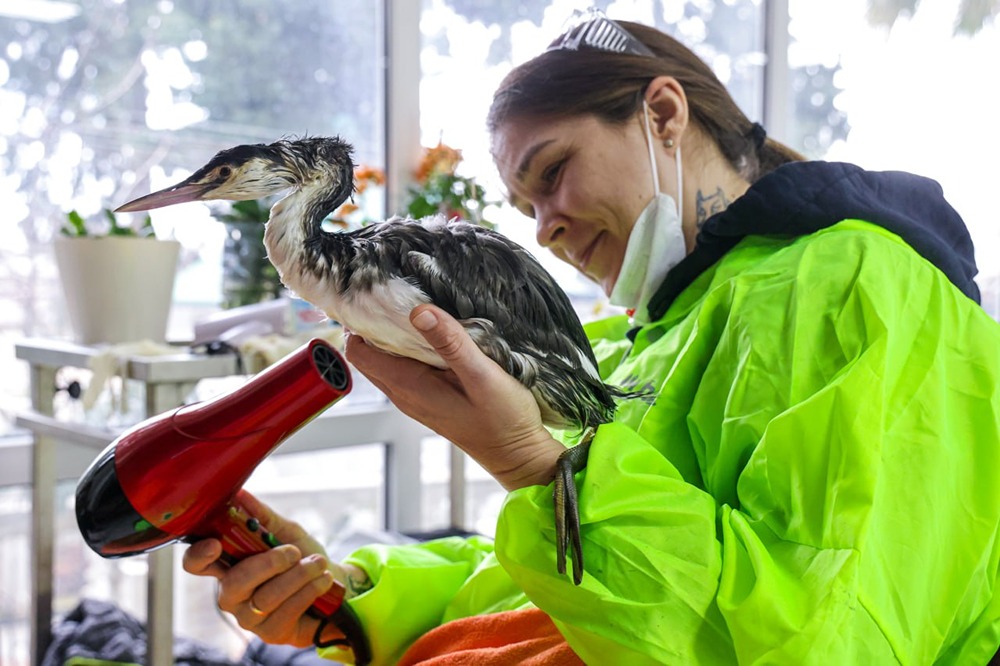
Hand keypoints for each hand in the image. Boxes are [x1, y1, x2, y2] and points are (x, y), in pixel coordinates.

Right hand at [181, 491, 369, 646]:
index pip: (196, 564)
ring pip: (266, 596)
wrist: (332, 582)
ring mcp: (249, 616)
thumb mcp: (284, 531)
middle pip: (233, 583)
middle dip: (268, 564)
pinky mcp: (271, 632)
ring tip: (318, 563)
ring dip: (298, 575)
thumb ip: (261, 516)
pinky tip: (322, 580)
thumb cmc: (300, 556)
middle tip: (294, 552)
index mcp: (227, 564)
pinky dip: (308, 590)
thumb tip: (240, 494)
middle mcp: (231, 593)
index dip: (199, 555)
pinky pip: (286, 611)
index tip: (215, 543)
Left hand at [345, 304, 565, 490]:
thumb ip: (451, 343)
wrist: (517, 454)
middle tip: (397, 293)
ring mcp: (415, 397)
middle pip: (368, 353)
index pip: (359, 351)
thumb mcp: (482, 376)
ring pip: (386, 359)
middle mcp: (404, 393)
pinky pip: (405, 367)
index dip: (361, 322)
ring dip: (393, 335)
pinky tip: (434, 334)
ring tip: (415, 308)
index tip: (378, 295)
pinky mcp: (429, 398)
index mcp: (408, 385)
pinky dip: (410, 348)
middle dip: (375, 323)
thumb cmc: (503, 420)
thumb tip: (419, 311)